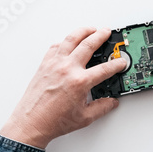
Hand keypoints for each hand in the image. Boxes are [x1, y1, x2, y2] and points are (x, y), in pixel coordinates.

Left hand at [0, 27, 126, 148]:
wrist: (31, 123)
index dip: (117, 64)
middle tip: (107, 32)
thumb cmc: (53, 121)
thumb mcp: (84, 117)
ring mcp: (54, 64)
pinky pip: (56, 47)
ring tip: (90, 29)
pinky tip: (68, 42)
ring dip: (83, 31)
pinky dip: (64, 42)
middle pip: (88, 45)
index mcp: (80, 82)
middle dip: (101, 36)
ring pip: (71, 39)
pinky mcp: (44, 65)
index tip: (121, 62)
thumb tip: (110, 102)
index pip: (105, 69)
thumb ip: (102, 108)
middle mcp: (67, 69)